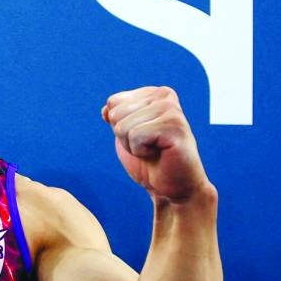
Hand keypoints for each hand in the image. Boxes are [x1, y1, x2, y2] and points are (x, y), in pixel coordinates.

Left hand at [101, 86, 211, 202]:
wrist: (173, 188)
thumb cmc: (151, 161)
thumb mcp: (127, 135)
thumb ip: (117, 117)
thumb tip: (105, 109)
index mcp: (154, 93)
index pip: (113, 102)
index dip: (120, 126)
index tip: (142, 137)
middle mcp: (165, 95)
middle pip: (116, 114)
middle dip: (125, 137)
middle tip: (149, 146)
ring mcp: (172, 109)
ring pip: (123, 126)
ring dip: (133, 145)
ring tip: (154, 150)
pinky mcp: (175, 126)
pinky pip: (135, 136)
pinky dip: (141, 151)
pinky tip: (160, 153)